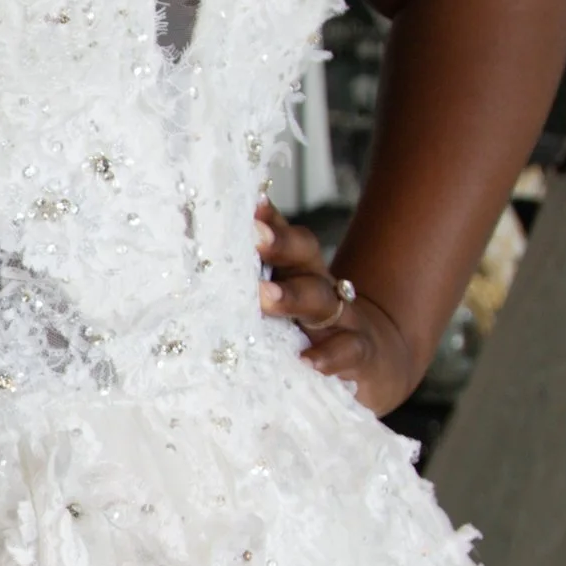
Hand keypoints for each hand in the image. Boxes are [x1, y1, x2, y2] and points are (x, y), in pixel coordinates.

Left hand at [255, 200, 419, 413]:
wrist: (370, 361)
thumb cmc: (308, 333)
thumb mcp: (282, 310)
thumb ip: (245, 293)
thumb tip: (195, 278)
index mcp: (294, 272)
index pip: (282, 237)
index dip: (268, 219)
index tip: (248, 204)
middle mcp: (318, 286)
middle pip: (303, 256)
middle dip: (278, 244)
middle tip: (254, 236)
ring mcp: (342, 319)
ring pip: (320, 299)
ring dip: (293, 295)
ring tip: (265, 296)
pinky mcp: (360, 354)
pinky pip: (347, 349)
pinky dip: (329, 355)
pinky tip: (308, 361)